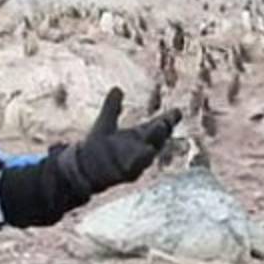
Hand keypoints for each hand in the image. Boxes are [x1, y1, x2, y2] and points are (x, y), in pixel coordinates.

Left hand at [64, 88, 181, 194]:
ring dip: (152, 146)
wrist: (86, 169)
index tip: (177, 112)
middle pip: (156, 140)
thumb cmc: (98, 148)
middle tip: (166, 122)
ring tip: (157, 134)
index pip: (156, 126)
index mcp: (137, 136)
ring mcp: (133, 163)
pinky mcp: (124, 174)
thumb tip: (117, 88)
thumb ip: (111, 107)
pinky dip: (138, 162)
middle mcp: (139, 150)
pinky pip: (134, 169)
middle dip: (161, 132)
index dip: (168, 120)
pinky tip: (144, 153)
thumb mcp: (105, 123)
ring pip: (147, 156)